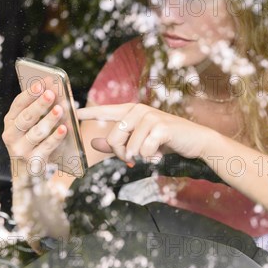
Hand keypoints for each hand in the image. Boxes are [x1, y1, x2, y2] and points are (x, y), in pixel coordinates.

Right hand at [2, 82, 66, 165]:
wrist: (30, 171)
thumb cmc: (35, 140)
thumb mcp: (33, 124)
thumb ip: (40, 110)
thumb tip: (55, 92)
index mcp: (10, 121)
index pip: (18, 104)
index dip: (30, 93)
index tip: (42, 83)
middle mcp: (10, 135)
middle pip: (26, 117)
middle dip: (39, 105)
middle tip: (51, 94)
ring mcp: (19, 150)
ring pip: (36, 132)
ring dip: (49, 120)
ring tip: (60, 109)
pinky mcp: (32, 162)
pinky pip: (46, 147)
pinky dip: (56, 137)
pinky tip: (64, 128)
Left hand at [77, 103, 216, 162]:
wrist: (195, 141)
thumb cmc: (167, 141)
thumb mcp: (140, 141)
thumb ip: (116, 142)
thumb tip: (93, 141)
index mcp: (132, 111)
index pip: (106, 111)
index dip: (88, 112)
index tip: (72, 112)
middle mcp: (140, 110)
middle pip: (114, 137)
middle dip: (122, 154)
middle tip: (135, 158)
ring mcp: (150, 117)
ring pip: (129, 146)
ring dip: (139, 156)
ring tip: (151, 153)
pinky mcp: (161, 127)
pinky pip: (143, 150)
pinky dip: (151, 157)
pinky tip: (160, 153)